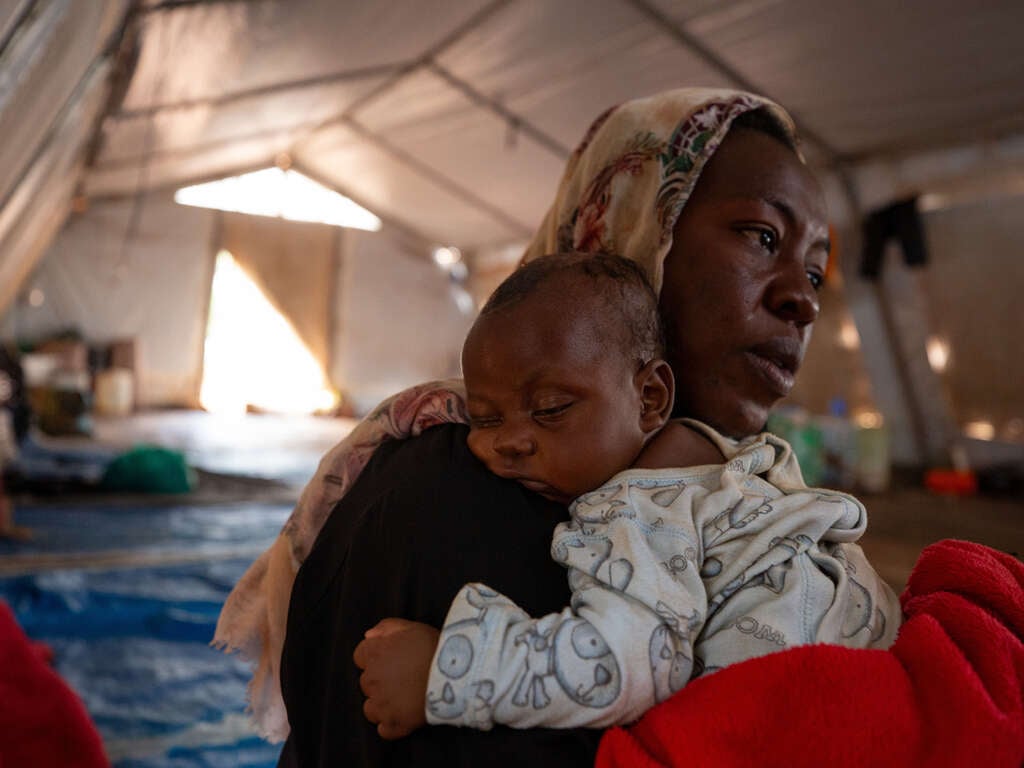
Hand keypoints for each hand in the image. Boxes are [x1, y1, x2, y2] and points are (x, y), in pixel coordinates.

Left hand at [353, 618, 439, 739]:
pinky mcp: (394, 723)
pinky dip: (392, 725)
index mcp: (375, 654)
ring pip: (370, 708)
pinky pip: (384, 730)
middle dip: (380, 681)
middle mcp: (372, 680)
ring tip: (404, 699)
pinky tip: (405, 716)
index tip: (390, 659)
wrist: (453, 675)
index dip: (375, 657)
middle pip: (366, 682)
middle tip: (403, 678)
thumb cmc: (433, 647)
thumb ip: (386, 627)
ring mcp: (382, 704)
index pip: (360, 656)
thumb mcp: (411, 627)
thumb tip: (368, 636)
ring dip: (382, 705)